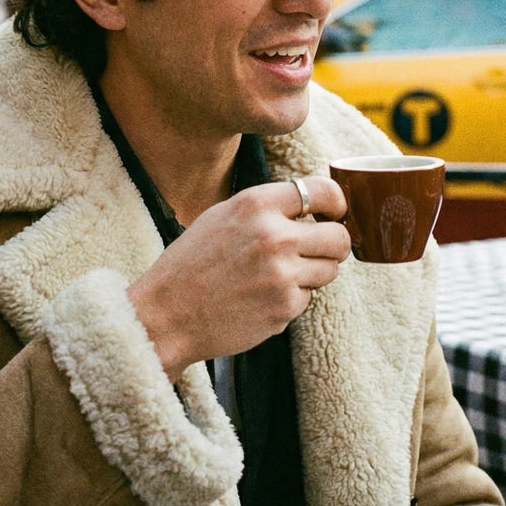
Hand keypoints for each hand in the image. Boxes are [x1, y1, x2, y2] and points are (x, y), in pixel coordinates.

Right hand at [127, 176, 349, 382]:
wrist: (166, 315)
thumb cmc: (191, 263)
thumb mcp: (223, 216)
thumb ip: (266, 207)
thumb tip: (310, 205)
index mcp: (256, 204)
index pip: (323, 190)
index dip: (336, 203)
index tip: (334, 213)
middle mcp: (274, 235)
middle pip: (339, 236)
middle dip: (333, 245)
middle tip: (316, 251)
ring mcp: (282, 274)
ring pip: (331, 270)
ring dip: (313, 274)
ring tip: (278, 276)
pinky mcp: (284, 308)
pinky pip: (308, 298)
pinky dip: (291, 299)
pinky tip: (261, 298)